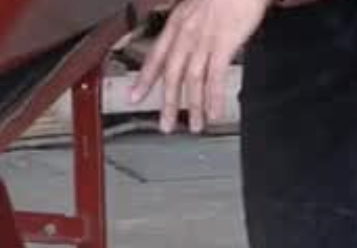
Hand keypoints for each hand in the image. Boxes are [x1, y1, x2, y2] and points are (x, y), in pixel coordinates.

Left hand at [130, 0, 271, 132]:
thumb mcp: (200, 4)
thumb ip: (192, 25)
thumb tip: (193, 42)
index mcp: (178, 23)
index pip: (155, 56)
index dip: (144, 79)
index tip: (134, 97)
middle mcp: (186, 34)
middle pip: (171, 74)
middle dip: (168, 103)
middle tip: (165, 124)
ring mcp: (203, 40)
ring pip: (192, 80)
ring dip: (192, 106)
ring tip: (195, 125)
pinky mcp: (223, 44)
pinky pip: (215, 77)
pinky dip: (213, 98)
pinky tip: (213, 111)